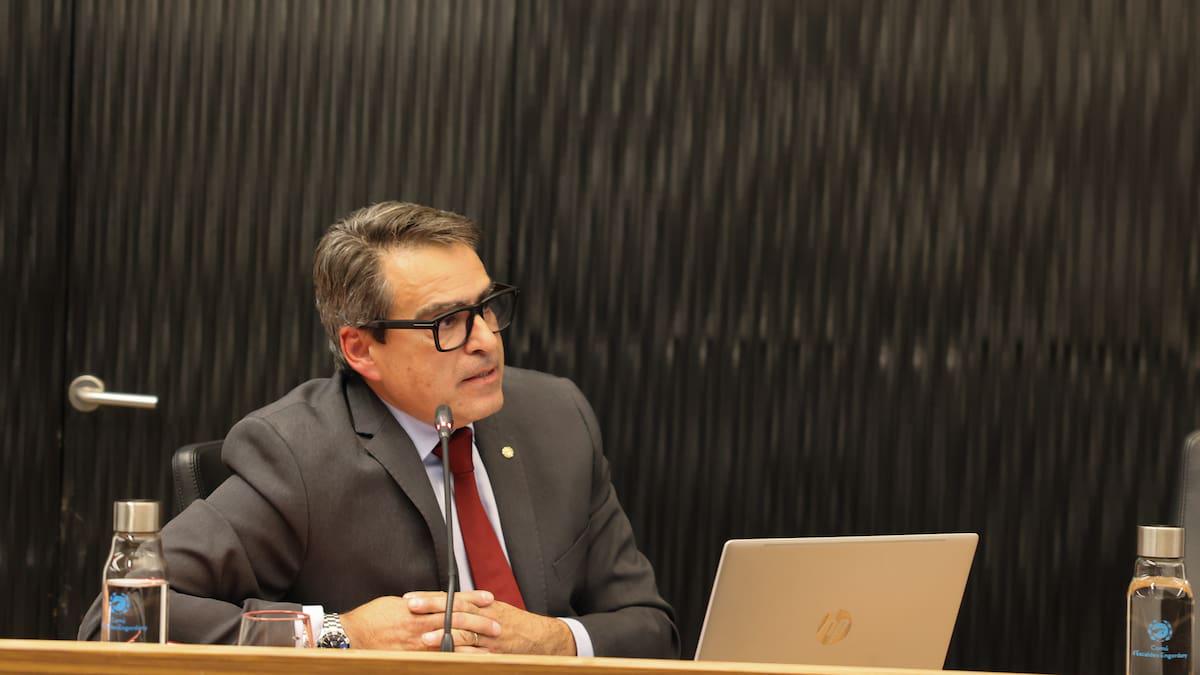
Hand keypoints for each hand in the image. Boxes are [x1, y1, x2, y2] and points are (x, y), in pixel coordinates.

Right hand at [339, 591, 500, 650]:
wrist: (353, 634)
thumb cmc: (373, 617)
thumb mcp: (399, 602)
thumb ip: (422, 602)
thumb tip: (438, 600)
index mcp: (419, 607)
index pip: (452, 601)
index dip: (472, 599)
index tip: (489, 598)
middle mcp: (421, 625)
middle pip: (457, 621)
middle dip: (479, 623)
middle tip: (498, 624)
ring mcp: (418, 644)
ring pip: (451, 641)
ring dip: (473, 644)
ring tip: (491, 646)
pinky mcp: (413, 657)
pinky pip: (439, 658)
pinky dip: (455, 658)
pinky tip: (468, 661)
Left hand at [420, 600, 575, 655]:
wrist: (541, 638)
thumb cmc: (514, 623)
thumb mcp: (494, 609)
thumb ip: (471, 608)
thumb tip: (444, 605)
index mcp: (483, 604)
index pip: (453, 597)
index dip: (431, 597)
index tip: (411, 597)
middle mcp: (486, 617)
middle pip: (456, 610)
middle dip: (432, 608)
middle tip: (411, 607)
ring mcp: (490, 637)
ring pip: (465, 633)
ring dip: (444, 634)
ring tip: (425, 637)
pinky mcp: (495, 654)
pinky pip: (475, 655)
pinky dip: (461, 655)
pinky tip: (446, 657)